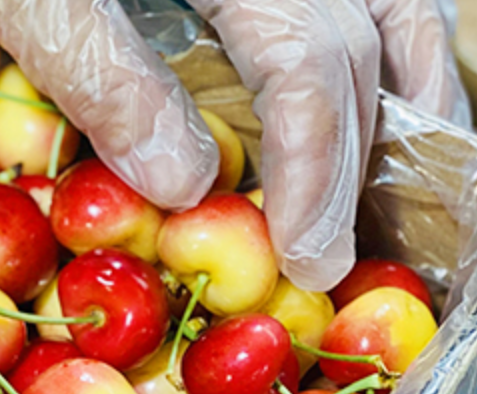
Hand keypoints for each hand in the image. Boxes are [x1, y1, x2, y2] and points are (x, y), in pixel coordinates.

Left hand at [0, 0, 472, 290]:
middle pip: (366, 36)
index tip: (309, 255)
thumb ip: (99, 73)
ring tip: (403, 197)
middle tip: (336, 259)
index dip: (316, 165)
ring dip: (402, 103)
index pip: (305, 58)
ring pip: (390, 6)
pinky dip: (375, 58)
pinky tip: (370, 119)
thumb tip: (185, 184)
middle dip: (362, 156)